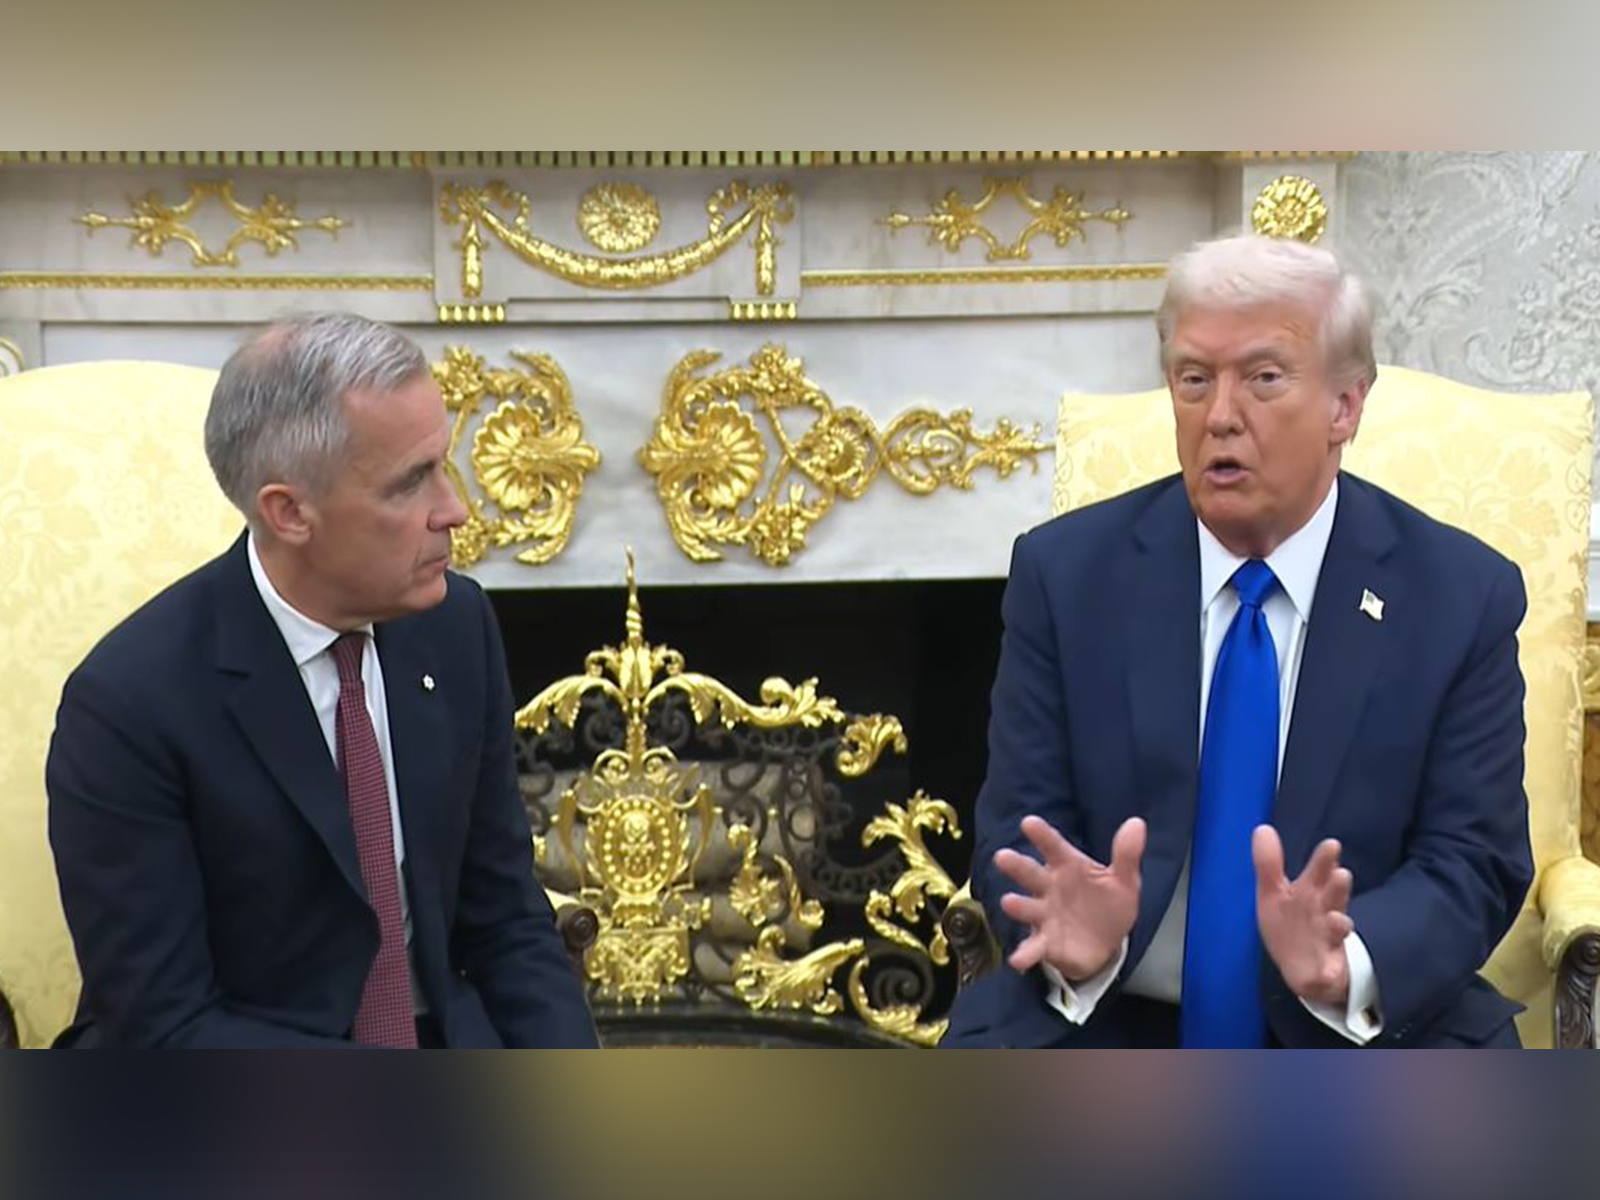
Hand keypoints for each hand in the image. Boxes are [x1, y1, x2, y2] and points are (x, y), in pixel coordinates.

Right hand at [994, 815, 1145, 980]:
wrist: (1107, 944)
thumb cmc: (1107, 903)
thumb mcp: (1124, 880)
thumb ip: (1126, 854)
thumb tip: (1136, 823)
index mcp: (1068, 866)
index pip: (1053, 846)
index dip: (1041, 835)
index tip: (1029, 823)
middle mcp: (1050, 888)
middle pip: (1031, 874)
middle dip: (1016, 865)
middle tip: (1002, 856)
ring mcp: (1045, 915)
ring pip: (1027, 907)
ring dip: (1017, 905)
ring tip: (1008, 902)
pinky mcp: (1046, 942)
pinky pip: (1033, 947)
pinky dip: (1025, 953)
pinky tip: (1018, 959)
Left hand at [1253, 826, 1352, 1006]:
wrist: (1303, 968)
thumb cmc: (1292, 924)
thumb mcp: (1274, 893)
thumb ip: (1269, 863)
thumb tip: (1262, 828)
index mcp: (1310, 893)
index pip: (1319, 872)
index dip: (1324, 860)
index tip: (1331, 845)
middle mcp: (1324, 912)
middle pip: (1333, 897)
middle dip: (1337, 887)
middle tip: (1341, 874)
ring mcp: (1328, 940)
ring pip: (1337, 930)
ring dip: (1338, 924)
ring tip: (1337, 919)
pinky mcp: (1328, 968)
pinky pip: (1329, 970)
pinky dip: (1329, 969)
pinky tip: (1327, 968)